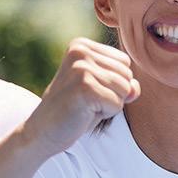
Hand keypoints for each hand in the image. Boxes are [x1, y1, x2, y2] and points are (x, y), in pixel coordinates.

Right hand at [26, 39, 138, 155]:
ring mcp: (81, 68)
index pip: (124, 62)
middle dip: (113, 93)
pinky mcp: (85, 87)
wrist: (43, 131)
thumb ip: (124, 83)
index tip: (87, 90)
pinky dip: (105, 114)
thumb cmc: (74, 110)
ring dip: (109, 104)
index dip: (112, 82)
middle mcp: (80, 51)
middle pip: (126, 74)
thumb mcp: (101, 89)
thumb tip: (134, 88)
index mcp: (81, 45)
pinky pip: (117, 104)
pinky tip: (84, 113)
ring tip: (85, 106)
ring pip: (124, 89)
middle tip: (85, 100)